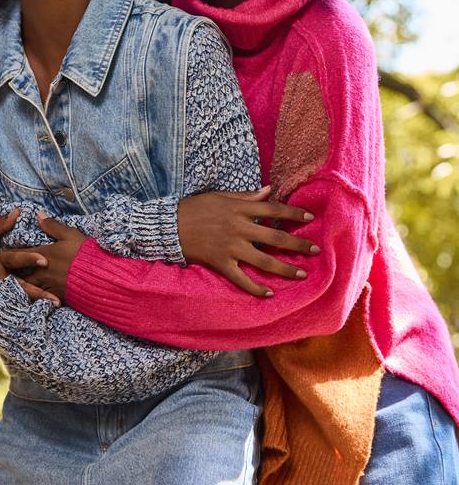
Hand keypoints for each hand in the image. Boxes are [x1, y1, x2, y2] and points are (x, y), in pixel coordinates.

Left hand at [0, 212, 86, 298]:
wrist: (101, 279)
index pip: (15, 254)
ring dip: (15, 288)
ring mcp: (47, 287)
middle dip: (4, 275)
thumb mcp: (70, 235)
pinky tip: (26, 300)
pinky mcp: (55, 297)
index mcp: (42, 255)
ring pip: (24, 289)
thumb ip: (52, 226)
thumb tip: (38, 215)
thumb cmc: (85, 254)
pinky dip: (31, 298)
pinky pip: (38, 299)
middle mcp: (41, 272)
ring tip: (4, 291)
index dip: (2, 254)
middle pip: (16, 275)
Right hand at [177, 186, 318, 295]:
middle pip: (275, 236)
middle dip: (298, 243)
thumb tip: (269, 190)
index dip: (293, 213)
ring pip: (263, 260)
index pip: (273, 209)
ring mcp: (230, 247)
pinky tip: (268, 294)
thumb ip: (246, 195)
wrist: (168, 225)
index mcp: (239, 208)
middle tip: (316, 249)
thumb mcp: (220, 196)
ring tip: (302, 273)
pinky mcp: (220, 263)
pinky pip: (241, 278)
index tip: (310, 217)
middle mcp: (238, 227)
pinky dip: (255, 288)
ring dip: (285, 268)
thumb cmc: (194, 207)